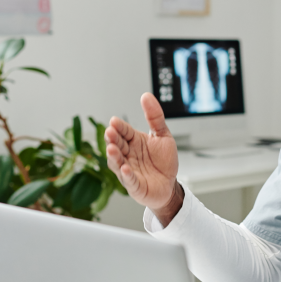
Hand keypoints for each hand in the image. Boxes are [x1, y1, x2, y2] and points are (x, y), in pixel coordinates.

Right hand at [105, 93, 181, 223]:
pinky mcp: (134, 186)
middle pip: (117, 145)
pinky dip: (126, 175)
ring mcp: (129, 171)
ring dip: (114, 156)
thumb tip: (146, 96)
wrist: (170, 184)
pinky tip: (125, 168)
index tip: (114, 121)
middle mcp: (128, 155)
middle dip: (113, 139)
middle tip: (110, 132)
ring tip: (112, 149)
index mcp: (133, 142)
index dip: (119, 127)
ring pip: (118, 163)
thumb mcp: (163, 135)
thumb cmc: (164, 161)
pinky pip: (129, 180)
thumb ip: (155, 117)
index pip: (124, 132)